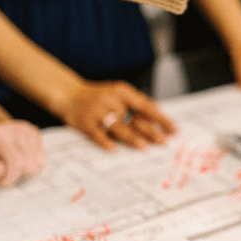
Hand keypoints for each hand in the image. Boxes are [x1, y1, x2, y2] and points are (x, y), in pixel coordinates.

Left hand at [0, 120, 44, 186]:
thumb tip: (0, 170)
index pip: (16, 162)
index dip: (9, 179)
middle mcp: (14, 130)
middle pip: (30, 166)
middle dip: (16, 176)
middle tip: (1, 173)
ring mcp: (26, 130)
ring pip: (38, 163)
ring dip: (24, 170)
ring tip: (8, 165)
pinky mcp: (33, 132)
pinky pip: (42, 157)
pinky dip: (30, 163)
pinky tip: (17, 159)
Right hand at [57, 80, 175, 150]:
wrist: (68, 93)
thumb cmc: (98, 97)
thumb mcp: (118, 95)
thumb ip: (136, 106)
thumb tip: (158, 121)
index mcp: (122, 91)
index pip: (146, 106)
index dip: (161, 119)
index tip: (173, 130)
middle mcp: (110, 99)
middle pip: (134, 118)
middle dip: (150, 131)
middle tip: (163, 142)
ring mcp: (97, 110)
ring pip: (117, 126)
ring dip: (131, 137)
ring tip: (143, 146)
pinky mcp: (84, 121)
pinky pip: (96, 133)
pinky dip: (104, 141)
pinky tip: (113, 149)